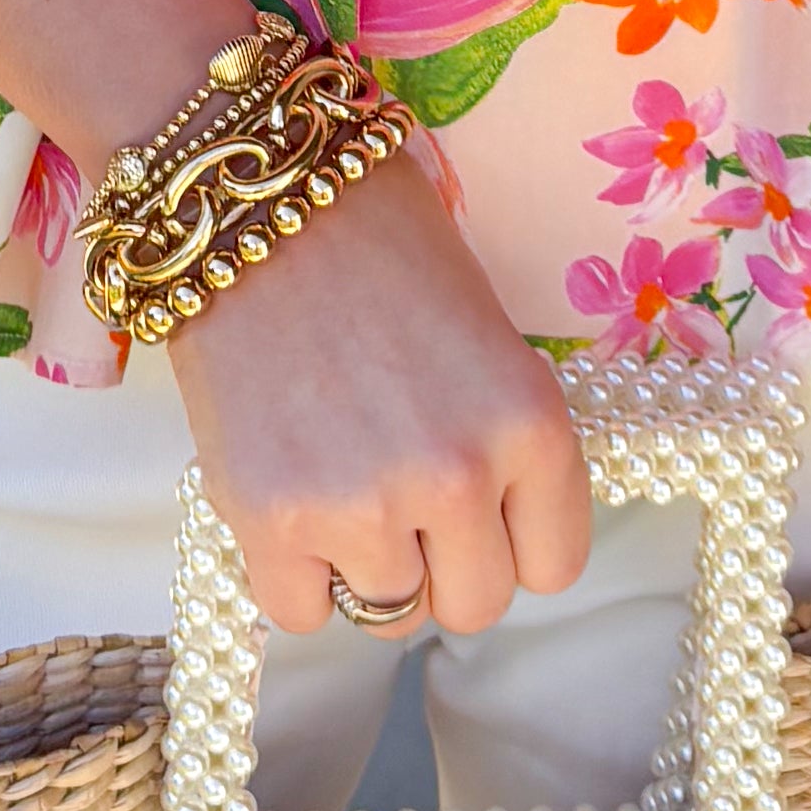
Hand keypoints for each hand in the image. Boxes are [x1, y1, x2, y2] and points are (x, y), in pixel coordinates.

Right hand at [170, 143, 593, 635]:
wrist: (256, 196)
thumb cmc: (378, 245)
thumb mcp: (486, 337)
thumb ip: (503, 441)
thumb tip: (493, 532)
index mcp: (532, 424)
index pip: (553, 565)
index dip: (511, 537)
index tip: (478, 505)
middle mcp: (459, 476)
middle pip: (474, 604)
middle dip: (441, 560)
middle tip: (399, 491)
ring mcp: (364, 505)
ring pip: (390, 614)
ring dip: (365, 563)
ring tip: (336, 473)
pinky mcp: (271, 519)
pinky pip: (301, 614)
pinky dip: (294, 574)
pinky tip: (287, 496)